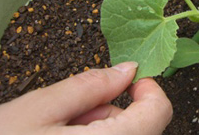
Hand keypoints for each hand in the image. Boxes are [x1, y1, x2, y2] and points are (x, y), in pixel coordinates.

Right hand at [0, 62, 171, 134]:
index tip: (129, 81)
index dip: (147, 89)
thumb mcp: (39, 110)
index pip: (158, 112)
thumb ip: (91, 86)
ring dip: (98, 128)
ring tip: (58, 131)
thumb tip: (127, 70)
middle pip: (140, 127)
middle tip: (70, 113)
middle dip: (110, 111)